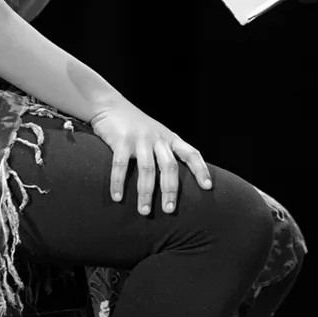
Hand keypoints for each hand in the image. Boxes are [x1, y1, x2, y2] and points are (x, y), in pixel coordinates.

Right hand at [89, 100, 212, 214]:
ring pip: (147, 169)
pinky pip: (121, 165)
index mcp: (169, 138)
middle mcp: (157, 138)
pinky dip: (118, 183)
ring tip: (144, 211)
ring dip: (145, 192)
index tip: (207, 187)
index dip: (201, 169)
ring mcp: (139, 138)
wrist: (109, 105)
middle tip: (169, 210)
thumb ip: (165, 152)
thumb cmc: (134, 125)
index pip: (191, 153)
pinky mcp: (121, 140)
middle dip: (170, 190)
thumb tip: (174, 183)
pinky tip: (117, 197)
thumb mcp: (155, 135)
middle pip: (169, 166)